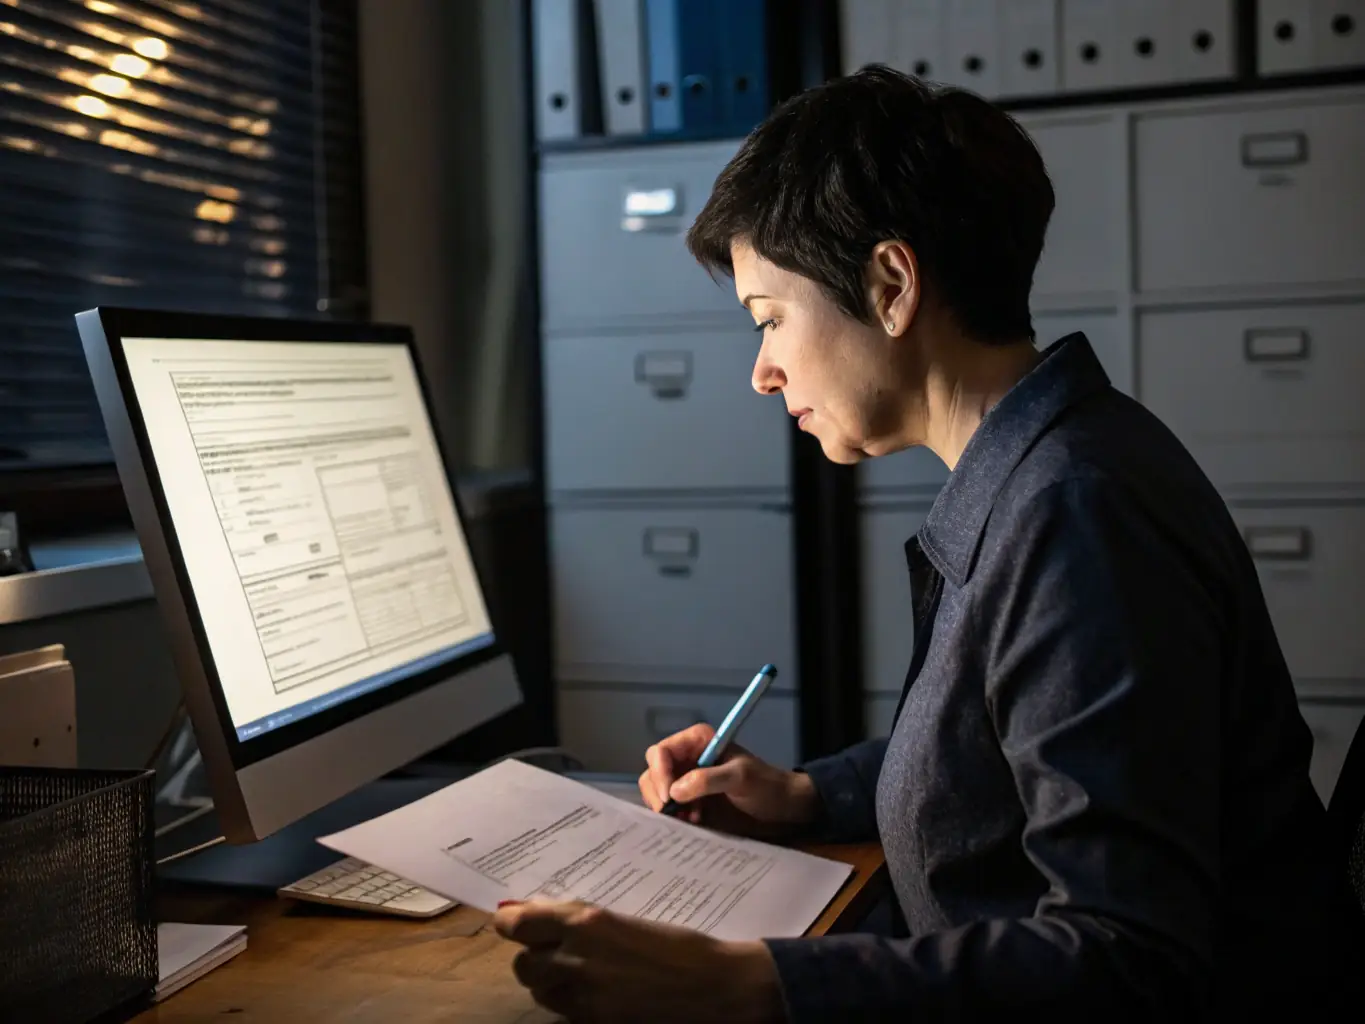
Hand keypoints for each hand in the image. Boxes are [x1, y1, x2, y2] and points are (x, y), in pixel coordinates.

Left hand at [494, 900, 784, 1023]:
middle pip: (523, 964)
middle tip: (554, 953)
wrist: (715, 986)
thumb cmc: (678, 944)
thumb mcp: (624, 920)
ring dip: (551, 984)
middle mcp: (577, 957)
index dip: (511, 924)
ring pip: (541, 993)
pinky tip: (599, 997)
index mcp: (587, 921)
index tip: (513, 923)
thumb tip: (535, 912)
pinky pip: (565, 1014)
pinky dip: (573, 1005)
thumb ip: (578, 918)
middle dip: (534, 958)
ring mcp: (585, 997)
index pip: (518, 924)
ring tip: (580, 975)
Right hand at [637, 723, 819, 837]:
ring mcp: (687, 781)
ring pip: (657, 793)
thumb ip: (707, 780)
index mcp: (696, 742)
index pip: (661, 753)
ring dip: (666, 808)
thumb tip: (674, 791)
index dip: (659, 773)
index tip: (669, 797)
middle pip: (653, 773)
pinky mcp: (691, 802)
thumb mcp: (740, 778)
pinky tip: (692, 823)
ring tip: (689, 820)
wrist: (784, 807)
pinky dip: (674, 818)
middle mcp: (687, 758)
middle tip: (673, 814)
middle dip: (659, 794)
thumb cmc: (767, 785)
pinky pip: (670, 809)